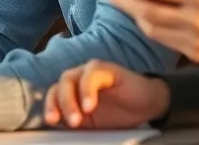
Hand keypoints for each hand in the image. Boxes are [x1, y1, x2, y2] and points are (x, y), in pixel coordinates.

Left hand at [43, 60, 168, 129]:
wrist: (148, 105)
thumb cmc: (119, 114)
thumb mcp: (93, 125)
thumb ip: (76, 122)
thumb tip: (58, 129)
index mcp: (72, 93)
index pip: (53, 95)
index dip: (50, 107)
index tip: (52, 122)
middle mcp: (78, 79)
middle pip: (58, 86)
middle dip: (59, 105)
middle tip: (71, 123)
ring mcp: (91, 72)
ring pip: (70, 78)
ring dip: (70, 99)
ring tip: (78, 118)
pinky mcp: (107, 69)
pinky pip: (91, 74)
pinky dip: (87, 89)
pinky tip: (90, 105)